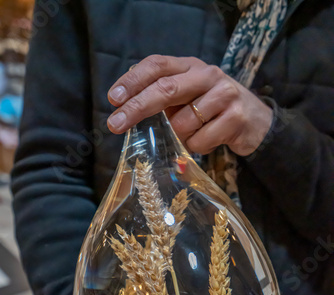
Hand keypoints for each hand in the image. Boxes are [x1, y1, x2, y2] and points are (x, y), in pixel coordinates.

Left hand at [107, 55, 272, 156]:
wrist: (256, 123)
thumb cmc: (213, 111)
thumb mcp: (189, 97)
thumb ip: (164, 97)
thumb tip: (125, 105)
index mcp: (191, 66)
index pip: (157, 65)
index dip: (133, 80)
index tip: (113, 98)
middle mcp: (208, 75)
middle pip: (166, 89)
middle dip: (136, 108)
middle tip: (115, 124)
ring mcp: (225, 94)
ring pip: (183, 123)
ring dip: (179, 137)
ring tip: (192, 135)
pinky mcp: (236, 118)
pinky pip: (200, 141)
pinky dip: (196, 148)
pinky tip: (207, 142)